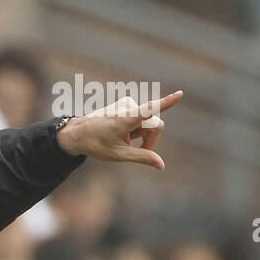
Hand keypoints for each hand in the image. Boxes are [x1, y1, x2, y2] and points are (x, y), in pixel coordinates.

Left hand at [58, 90, 183, 170]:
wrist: (78, 133)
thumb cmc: (97, 144)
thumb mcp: (120, 155)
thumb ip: (143, 158)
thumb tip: (161, 165)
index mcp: (126, 119)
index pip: (150, 110)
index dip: (166, 103)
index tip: (180, 94)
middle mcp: (129, 106)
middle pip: (154, 125)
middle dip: (149, 140)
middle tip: (136, 152)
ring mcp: (128, 102)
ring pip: (147, 122)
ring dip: (140, 134)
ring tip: (122, 140)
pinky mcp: (127, 102)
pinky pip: (140, 117)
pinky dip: (135, 128)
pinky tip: (121, 133)